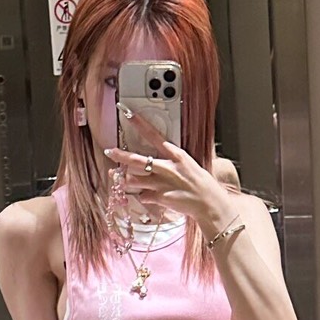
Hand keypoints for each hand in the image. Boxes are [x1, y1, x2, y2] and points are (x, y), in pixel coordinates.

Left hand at [104, 106, 233, 239]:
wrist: (210, 204)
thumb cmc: (202, 185)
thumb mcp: (190, 166)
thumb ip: (173, 160)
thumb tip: (161, 157)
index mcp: (176, 155)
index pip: (155, 135)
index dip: (140, 124)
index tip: (128, 114)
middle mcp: (167, 167)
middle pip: (138, 159)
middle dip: (121, 155)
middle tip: (110, 150)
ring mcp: (162, 183)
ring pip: (134, 179)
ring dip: (126, 180)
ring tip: (120, 178)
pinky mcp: (160, 198)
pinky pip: (143, 196)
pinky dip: (142, 196)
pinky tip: (147, 196)